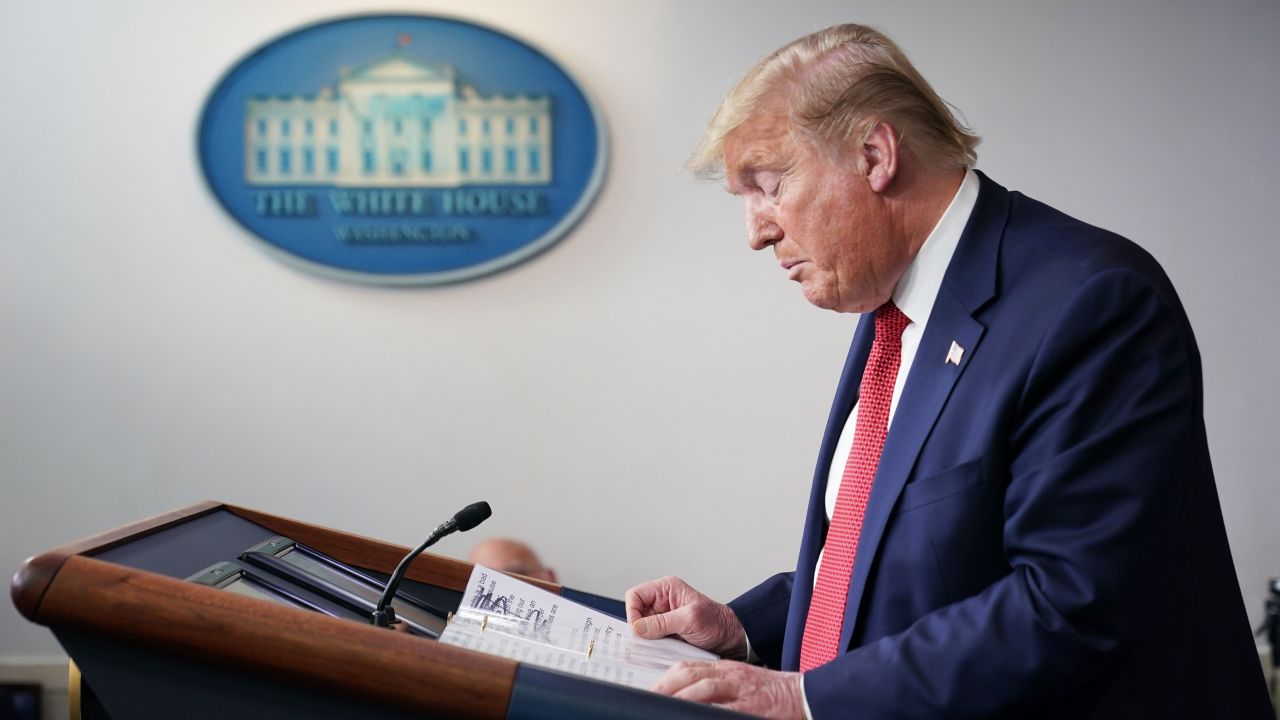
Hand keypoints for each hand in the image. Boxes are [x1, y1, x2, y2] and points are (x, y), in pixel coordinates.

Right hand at [625, 576, 747, 658]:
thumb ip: (663, 622)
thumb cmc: (718, 623)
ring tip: (663, 645)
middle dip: (641, 629)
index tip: (640, 629)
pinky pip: (652, 640)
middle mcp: (662, 603)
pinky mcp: (667, 633)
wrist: (734, 639)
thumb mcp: (690, 620)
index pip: (634, 596)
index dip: (633, 612)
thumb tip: (638, 627)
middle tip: (651, 640)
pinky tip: (665, 650)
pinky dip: (655, 647)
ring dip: (649, 640)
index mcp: (666, 589)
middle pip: (636, 614)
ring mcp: (664, 619)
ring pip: (642, 629)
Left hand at [654, 660, 803, 718]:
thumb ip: (716, 686)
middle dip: (666, 687)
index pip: (688, 667)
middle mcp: (730, 675)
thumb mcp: (740, 681)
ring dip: (682, 697)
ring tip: (665, 708)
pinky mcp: (753, 705)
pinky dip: (709, 712)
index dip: (666, 679)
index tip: (651, 691)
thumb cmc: (771, 692)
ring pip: (705, 688)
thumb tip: (687, 697)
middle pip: (690, 674)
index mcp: (725, 668)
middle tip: (649, 700)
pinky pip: (726, 709)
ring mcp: (742, 689)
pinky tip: (695, 716)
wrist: (805, 694)